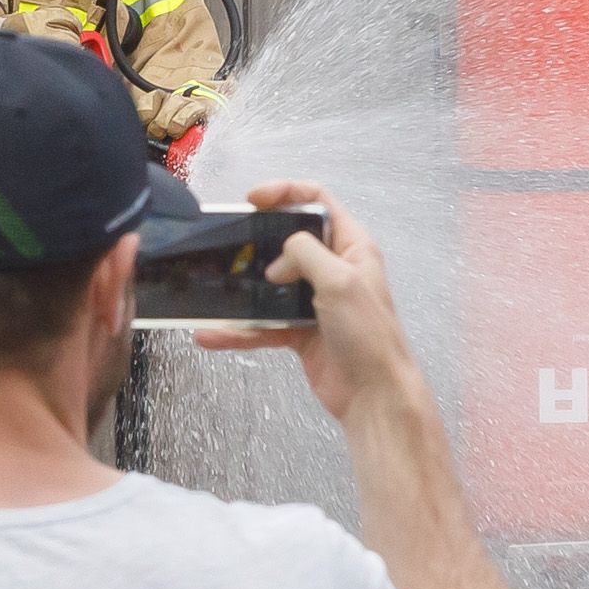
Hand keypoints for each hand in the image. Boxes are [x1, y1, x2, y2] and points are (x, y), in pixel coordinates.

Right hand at [223, 178, 422, 421]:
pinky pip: (264, 323)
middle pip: (289, 240)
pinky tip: (214, 334)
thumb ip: (305, 253)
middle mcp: (334, 269)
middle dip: (257, 241)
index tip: (253, 199)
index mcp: (352, 247)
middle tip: (229, 242)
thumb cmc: (369, 335)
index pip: (317, 201)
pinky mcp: (301, 331)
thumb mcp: (340, 280)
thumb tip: (278, 259)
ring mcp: (316, 301)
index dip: (285, 192)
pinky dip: (240, 329)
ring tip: (214, 288)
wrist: (374, 395)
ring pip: (271, 284)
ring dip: (243, 288)